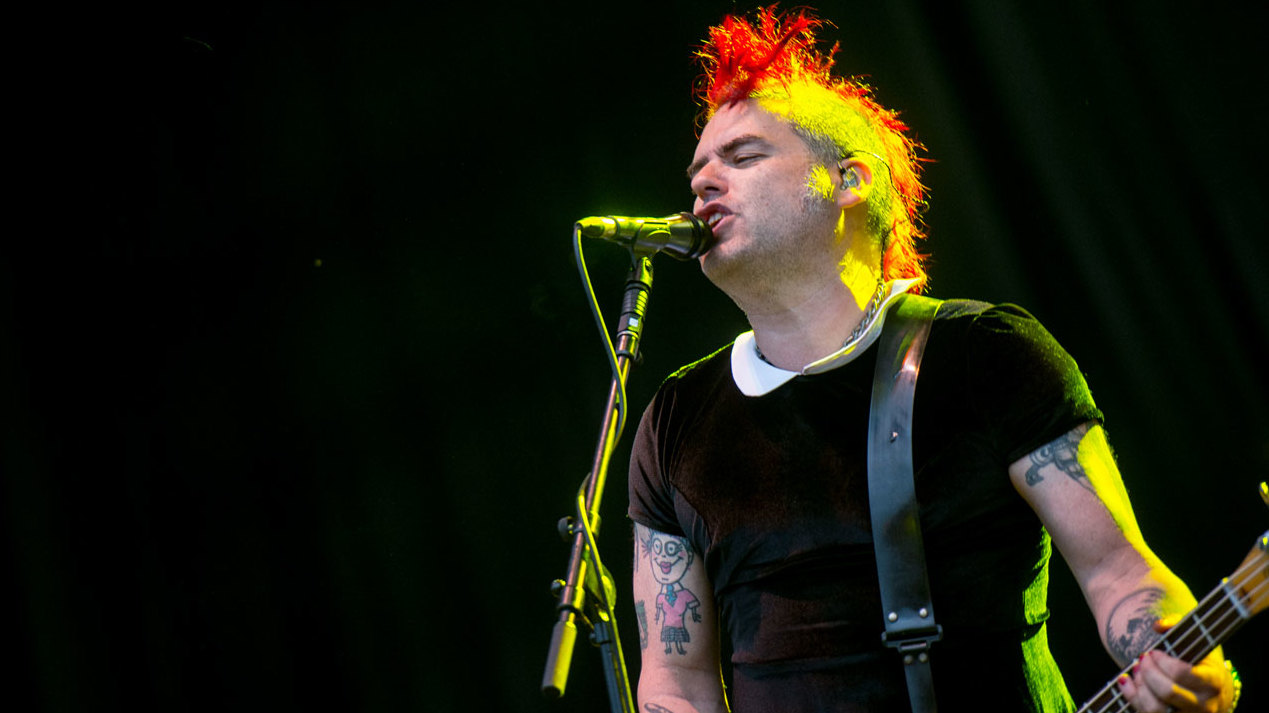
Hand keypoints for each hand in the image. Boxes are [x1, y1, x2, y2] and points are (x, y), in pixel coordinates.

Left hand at [1115, 619, 1234, 712]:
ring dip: (1139, 686)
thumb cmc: (1198, 662)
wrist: (1211, 693)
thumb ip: (1177, 626)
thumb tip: (1158, 625)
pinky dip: (1130, 696)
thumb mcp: (1195, 642)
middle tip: (1142, 658)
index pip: (1182, 673)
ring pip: (1156, 709)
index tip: (1154, 652)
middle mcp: (1203, 705)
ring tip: (1135, 669)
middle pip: (1168, 691)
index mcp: (1213, 682)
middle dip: (1148, 672)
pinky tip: (1125, 680)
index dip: (1162, 661)